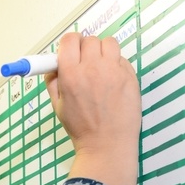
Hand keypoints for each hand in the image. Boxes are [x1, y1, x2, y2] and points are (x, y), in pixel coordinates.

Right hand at [45, 32, 141, 184]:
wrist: (107, 145)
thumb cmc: (82, 129)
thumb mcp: (59, 106)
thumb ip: (53, 83)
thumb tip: (54, 67)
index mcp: (71, 74)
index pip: (70, 40)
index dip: (70, 44)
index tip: (72, 51)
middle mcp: (92, 68)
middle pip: (90, 40)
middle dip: (86, 49)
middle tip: (87, 63)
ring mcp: (114, 71)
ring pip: (109, 43)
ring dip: (104, 52)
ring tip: (103, 68)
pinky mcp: (130, 77)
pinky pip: (122, 60)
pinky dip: (117, 65)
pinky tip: (114, 82)